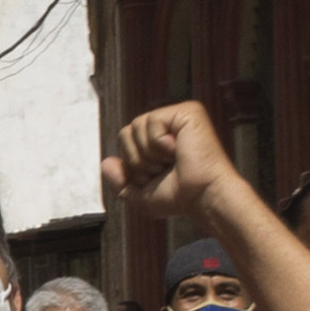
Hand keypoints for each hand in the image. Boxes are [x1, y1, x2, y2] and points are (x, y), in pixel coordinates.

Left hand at [102, 100, 241, 220]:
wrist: (203, 197)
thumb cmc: (181, 197)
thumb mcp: (142, 196)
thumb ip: (121, 181)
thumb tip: (106, 163)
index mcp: (159, 141)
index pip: (126, 140)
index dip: (133, 163)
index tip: (156, 177)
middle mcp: (169, 126)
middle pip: (126, 132)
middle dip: (138, 160)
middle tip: (163, 169)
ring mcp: (178, 117)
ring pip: (136, 126)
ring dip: (149, 154)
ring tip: (171, 161)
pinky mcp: (188, 112)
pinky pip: (152, 121)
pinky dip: (159, 142)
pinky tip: (177, 150)